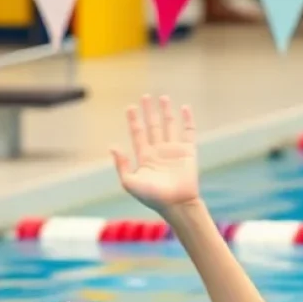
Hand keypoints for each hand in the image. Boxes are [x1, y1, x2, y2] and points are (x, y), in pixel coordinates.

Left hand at [111, 95, 199, 213]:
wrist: (176, 204)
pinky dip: (188, 120)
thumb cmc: (152, 197)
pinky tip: (185, 108)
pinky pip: (189, 132)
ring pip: (169, 126)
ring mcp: (174, 151)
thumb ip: (121, 165)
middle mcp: (159, 151)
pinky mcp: (188, 152)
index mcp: (145, 157)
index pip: (138, 134)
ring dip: (166, 112)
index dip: (134, 120)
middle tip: (145, 97)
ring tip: (163, 97)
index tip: (130, 107)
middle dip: (149, 112)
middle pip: (153, 126)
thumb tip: (113, 147)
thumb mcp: (130, 183)